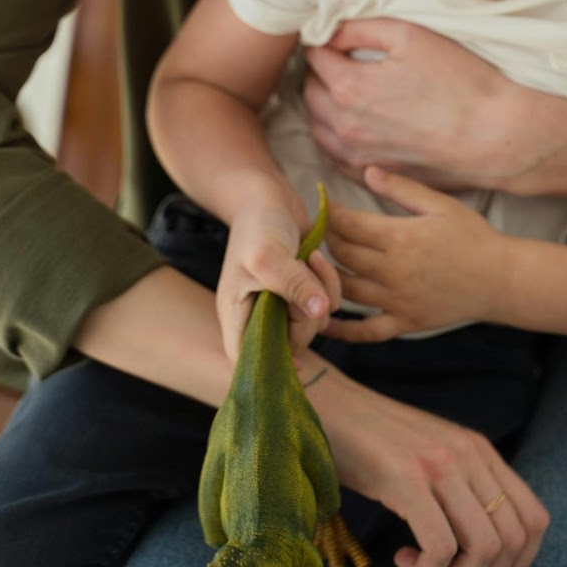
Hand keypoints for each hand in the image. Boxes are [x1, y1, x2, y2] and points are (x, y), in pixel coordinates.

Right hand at [215, 195, 341, 362]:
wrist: (269, 196)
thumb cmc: (257, 225)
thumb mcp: (267, 255)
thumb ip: (291, 284)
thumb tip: (320, 312)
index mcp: (237, 314)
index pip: (246, 358)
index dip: (270, 369)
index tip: (299, 366)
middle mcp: (259, 315)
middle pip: (291, 344)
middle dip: (306, 315)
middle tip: (303, 280)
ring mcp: (283, 304)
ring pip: (314, 323)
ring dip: (321, 293)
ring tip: (310, 260)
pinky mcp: (304, 291)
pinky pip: (327, 304)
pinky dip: (330, 283)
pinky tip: (318, 257)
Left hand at [303, 20, 509, 188]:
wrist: (495, 135)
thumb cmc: (460, 81)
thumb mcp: (410, 36)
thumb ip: (360, 28)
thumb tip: (329, 29)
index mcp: (349, 87)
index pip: (314, 56)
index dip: (323, 41)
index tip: (337, 35)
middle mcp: (345, 126)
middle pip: (310, 92)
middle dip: (320, 72)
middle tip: (341, 58)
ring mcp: (359, 156)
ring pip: (318, 126)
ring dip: (324, 105)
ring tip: (346, 89)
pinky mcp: (375, 174)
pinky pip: (336, 156)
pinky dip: (336, 136)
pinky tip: (356, 122)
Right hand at [311, 363, 548, 566]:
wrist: (331, 405)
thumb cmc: (375, 441)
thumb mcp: (433, 457)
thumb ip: (462, 487)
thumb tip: (484, 548)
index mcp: (482, 451)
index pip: (536, 520)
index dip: (516, 564)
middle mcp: (471, 455)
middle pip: (513, 542)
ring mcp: (442, 465)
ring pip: (484, 549)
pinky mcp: (408, 478)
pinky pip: (441, 547)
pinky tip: (403, 559)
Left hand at [326, 167, 505, 339]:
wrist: (501, 279)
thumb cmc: (473, 237)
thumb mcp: (440, 205)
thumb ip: (401, 188)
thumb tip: (367, 172)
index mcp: (401, 238)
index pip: (349, 225)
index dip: (330, 214)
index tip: (322, 206)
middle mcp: (394, 271)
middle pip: (342, 255)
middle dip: (325, 240)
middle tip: (318, 230)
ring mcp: (397, 300)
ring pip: (346, 289)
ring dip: (326, 276)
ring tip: (315, 265)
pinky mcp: (404, 322)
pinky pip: (366, 331)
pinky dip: (342, 330)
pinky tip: (322, 324)